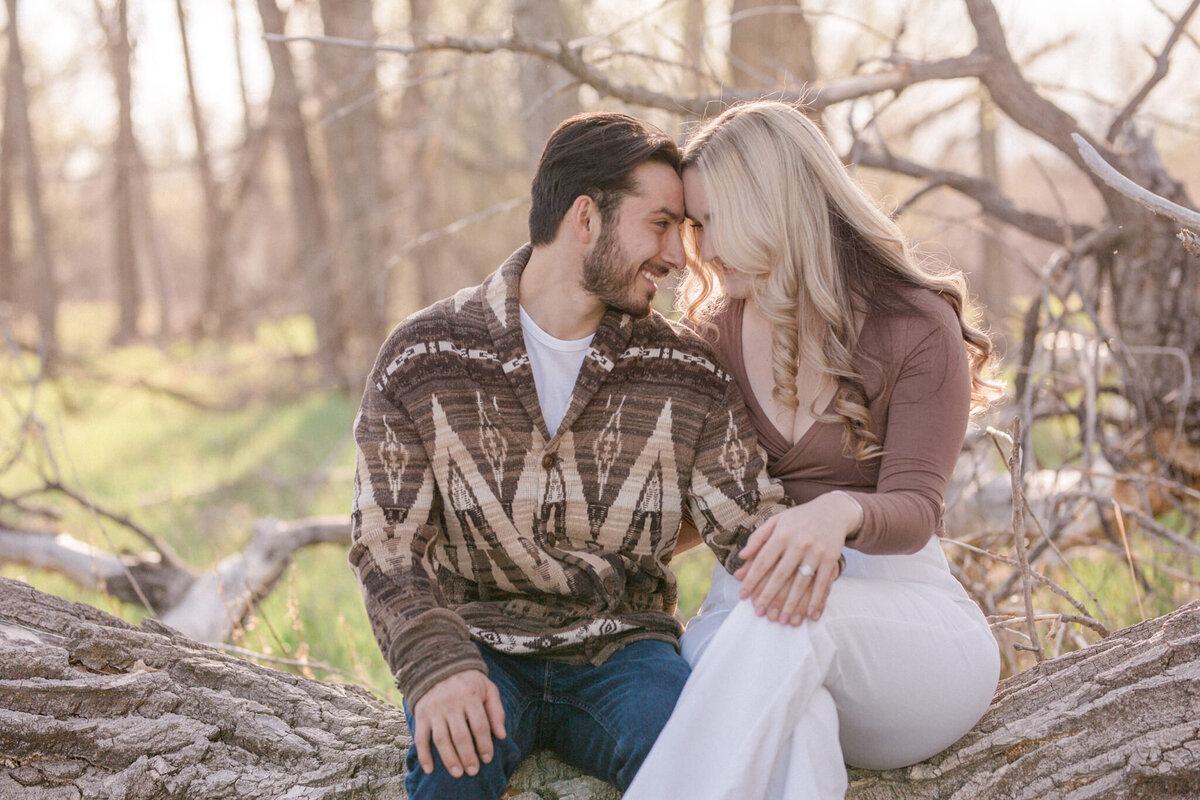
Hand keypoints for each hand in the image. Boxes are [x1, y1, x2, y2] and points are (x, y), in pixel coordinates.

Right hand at [411, 669, 505, 777]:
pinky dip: (424, 755)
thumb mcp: (488, 688)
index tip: (488, 758)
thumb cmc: (468, 681)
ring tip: (458, 773)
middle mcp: (451, 703)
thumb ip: (497, 710)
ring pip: (441, 739)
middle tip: (473, 771)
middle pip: (461, 736)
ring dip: (449, 759)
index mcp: (470, 695)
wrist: (439, 664)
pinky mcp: (421, 714)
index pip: (480, 725)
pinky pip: (420, 738)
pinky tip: (430, 769)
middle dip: (468, 756)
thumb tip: (502, 736)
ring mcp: (434, 709)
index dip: (485, 744)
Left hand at [734, 493, 858, 624]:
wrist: (832, 510)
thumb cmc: (799, 519)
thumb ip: (757, 538)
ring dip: (792, 604)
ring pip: (802, 582)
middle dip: (769, 596)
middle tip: (760, 613)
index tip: (743, 596)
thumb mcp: (776, 521)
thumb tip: (741, 556)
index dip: (751, 579)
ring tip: (784, 620)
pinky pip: (823, 583)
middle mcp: (798, 543)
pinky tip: (812, 615)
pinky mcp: (831, 558)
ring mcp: (816, 551)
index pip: (762, 561)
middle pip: (780, 575)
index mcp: (781, 534)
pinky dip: (818, 600)